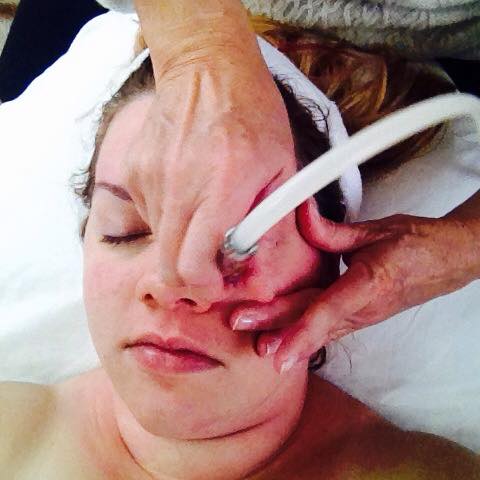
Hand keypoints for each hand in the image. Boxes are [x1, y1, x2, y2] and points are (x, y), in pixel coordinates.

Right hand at [128, 6, 298, 307]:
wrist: (207, 69)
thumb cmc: (254, 117)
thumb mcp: (282, 170)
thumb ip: (268, 224)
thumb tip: (252, 268)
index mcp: (222, 189)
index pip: (193, 266)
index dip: (205, 288)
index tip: (219, 284)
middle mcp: (179, 189)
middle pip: (168, 267)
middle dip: (189, 282)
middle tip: (210, 272)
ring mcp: (151, 181)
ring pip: (160, 243)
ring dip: (183, 244)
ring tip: (205, 214)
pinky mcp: (134, 173)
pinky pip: (151, 216)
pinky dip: (171, 218)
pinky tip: (188, 192)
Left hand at [230, 197, 479, 372]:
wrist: (449, 260)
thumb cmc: (417, 244)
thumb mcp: (375, 231)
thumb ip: (332, 231)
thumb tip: (301, 215)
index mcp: (368, 283)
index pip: (327, 310)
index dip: (300, 333)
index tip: (278, 354)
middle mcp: (364, 307)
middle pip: (314, 322)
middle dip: (279, 332)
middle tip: (247, 335)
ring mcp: (363, 316)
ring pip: (320, 330)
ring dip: (289, 339)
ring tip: (261, 347)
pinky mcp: (361, 316)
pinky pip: (329, 328)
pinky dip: (306, 337)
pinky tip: (288, 344)